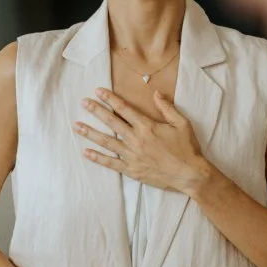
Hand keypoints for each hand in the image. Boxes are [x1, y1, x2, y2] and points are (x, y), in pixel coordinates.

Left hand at [74, 87, 206, 192]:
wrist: (189, 174)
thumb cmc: (187, 148)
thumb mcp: (182, 123)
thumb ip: (167, 108)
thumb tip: (156, 93)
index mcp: (147, 126)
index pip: (124, 109)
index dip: (110, 99)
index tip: (98, 91)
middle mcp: (136, 139)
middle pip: (111, 122)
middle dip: (96, 111)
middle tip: (83, 103)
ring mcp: (132, 156)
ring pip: (107, 142)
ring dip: (91, 133)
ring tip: (77, 126)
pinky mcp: (132, 170)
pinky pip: (111, 163)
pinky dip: (98, 158)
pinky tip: (86, 152)